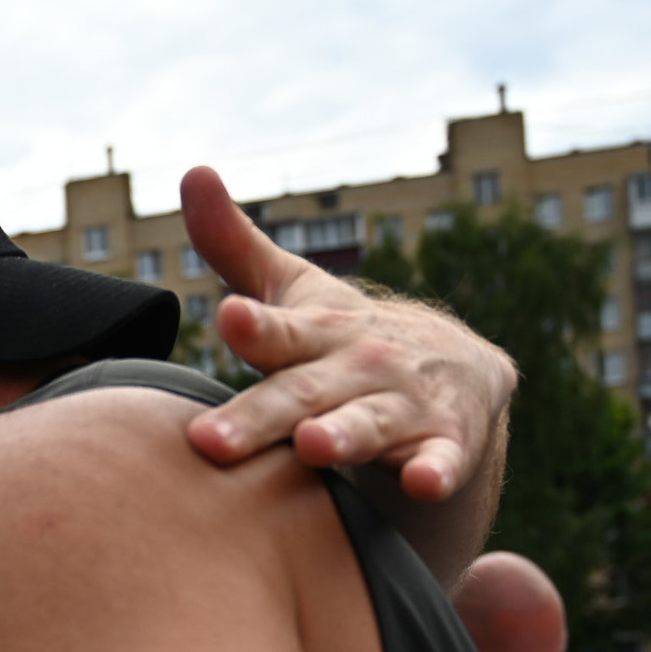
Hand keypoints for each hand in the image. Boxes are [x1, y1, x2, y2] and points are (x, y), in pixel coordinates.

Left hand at [180, 166, 515, 500]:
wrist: (458, 374)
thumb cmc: (343, 338)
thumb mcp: (294, 292)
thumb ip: (233, 245)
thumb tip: (192, 170)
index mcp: (319, 332)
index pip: (282, 331)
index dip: (257, 326)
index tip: (229, 317)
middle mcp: (361, 364)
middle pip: (303, 392)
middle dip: (260, 416)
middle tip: (210, 440)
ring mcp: (406, 404)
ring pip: (370, 424)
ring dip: (344, 435)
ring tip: (313, 446)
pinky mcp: (445, 446)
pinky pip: (442, 462)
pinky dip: (438, 470)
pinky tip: (429, 481)